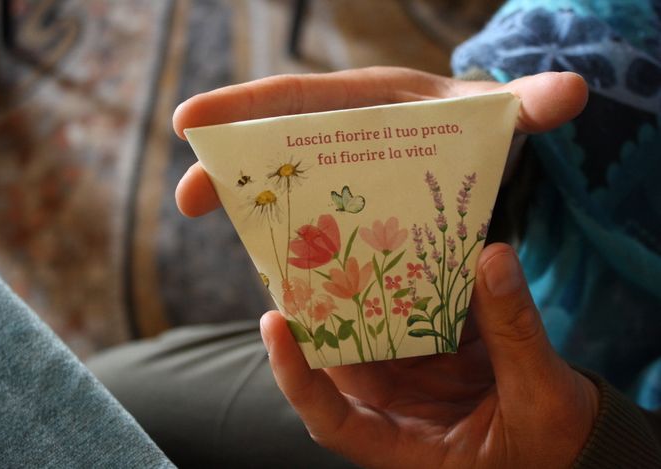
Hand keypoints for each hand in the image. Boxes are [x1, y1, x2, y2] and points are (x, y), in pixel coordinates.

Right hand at [172, 66, 587, 216]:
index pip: (295, 98)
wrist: (475, 154)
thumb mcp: (498, 116)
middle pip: (269, 147)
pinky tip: (270, 276)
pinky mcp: (339, 210)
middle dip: (225, 170)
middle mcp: (337, 137)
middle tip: (187, 198)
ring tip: (216, 235)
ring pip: (277, 189)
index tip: (191, 121)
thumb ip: (526, 108)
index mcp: (363, 103)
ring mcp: (333, 176)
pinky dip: (280, 243)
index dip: (241, 108)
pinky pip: (301, 222)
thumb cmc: (479, 128)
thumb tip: (568, 93)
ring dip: (244, 214)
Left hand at [260, 243, 598, 468]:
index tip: (275, 325)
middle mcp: (395, 409)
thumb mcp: (540, 398)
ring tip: (352, 231)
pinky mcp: (437, 350)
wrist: (575, 441)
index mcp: (403, 445)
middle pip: (343, 359)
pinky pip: (418, 310)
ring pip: (376, 326)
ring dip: (368, 284)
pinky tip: (415, 240)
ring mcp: (415, 377)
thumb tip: (493, 257)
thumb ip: (515, 332)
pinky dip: (418, 279)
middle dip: (324, 308)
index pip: (330, 419)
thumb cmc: (553, 445)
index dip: (295, 377)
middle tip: (306, 251)